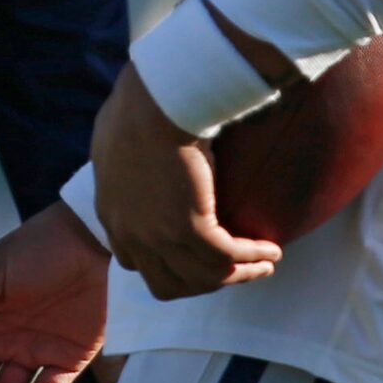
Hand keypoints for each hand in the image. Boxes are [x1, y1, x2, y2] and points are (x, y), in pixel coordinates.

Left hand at [90, 65, 280, 301]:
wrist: (156, 98)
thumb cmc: (139, 105)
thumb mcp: (117, 143)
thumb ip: (124, 168)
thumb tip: (140, 164)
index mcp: (110, 215)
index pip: (134, 263)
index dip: (165, 266)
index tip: (191, 258)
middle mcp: (130, 235)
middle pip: (168, 284)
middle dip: (202, 283)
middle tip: (231, 272)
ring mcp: (158, 236)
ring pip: (203, 278)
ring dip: (237, 276)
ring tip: (263, 265)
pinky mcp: (190, 228)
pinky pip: (226, 258)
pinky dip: (252, 258)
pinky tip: (271, 251)